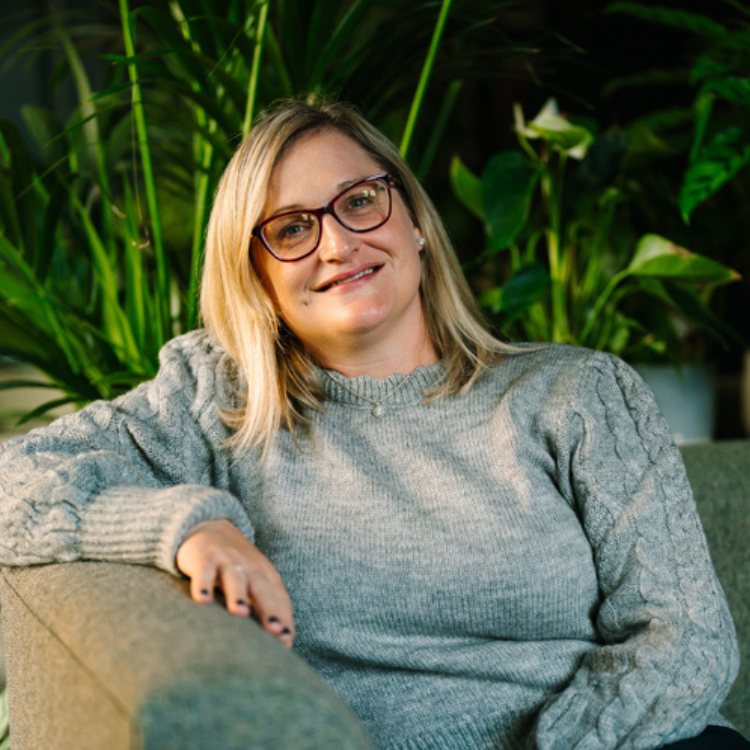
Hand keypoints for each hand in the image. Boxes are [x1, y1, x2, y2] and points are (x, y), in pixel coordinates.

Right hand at [176, 518, 294, 647]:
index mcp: (266, 576)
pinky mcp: (204, 558)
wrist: (208, 527)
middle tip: (276, 632)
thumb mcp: (253, 583)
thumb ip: (264, 608)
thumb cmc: (235, 565)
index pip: (279, 599)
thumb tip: (281, 643)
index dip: (284, 619)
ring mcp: (227, 561)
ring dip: (238, 595)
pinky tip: (201, 600)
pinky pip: (204, 572)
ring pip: (235, 578)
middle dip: (270, 610)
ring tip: (240, 613)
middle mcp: (250, 568)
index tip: (286, 642)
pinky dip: (203, 584)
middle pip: (263, 589)